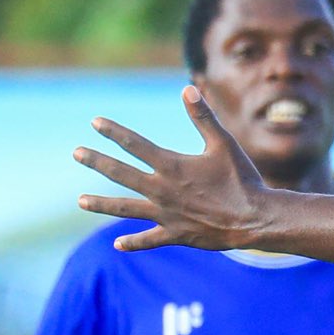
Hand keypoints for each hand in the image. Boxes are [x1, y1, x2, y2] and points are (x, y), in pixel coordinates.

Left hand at [72, 87, 272, 252]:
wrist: (256, 219)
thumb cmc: (242, 180)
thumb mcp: (224, 144)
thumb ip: (202, 117)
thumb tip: (187, 89)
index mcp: (171, 165)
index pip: (134, 144)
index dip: (114, 132)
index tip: (95, 123)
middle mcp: (162, 189)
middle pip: (120, 173)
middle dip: (97, 161)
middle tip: (77, 153)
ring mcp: (167, 214)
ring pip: (125, 208)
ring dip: (101, 204)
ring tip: (80, 201)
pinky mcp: (177, 234)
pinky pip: (149, 239)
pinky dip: (134, 243)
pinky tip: (118, 245)